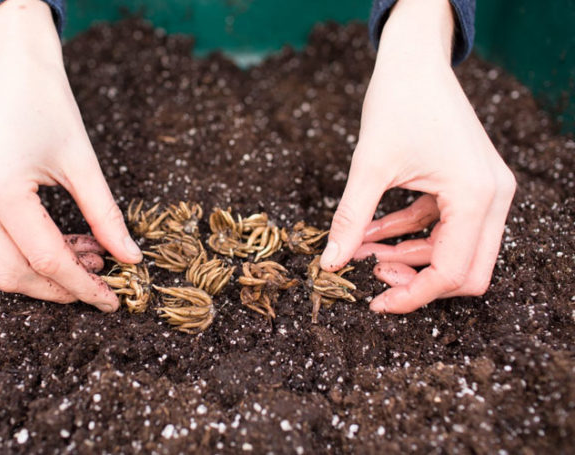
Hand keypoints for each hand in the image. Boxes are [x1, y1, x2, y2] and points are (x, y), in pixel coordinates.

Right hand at [0, 0, 141, 310]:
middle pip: (13, 274)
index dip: (82, 286)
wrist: (12, 69)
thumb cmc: (50, 105)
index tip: (113, 301)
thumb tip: (131, 260)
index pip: (45, 259)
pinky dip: (31, 253)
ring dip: (47, 272)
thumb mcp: (83, 162)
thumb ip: (106, 216)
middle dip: (60, 289)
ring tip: (92, 258)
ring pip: (0, 265)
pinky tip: (69, 245)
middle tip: (102, 285)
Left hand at [320, 0, 515, 313]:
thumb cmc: (397, 102)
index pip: (452, 272)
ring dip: (409, 256)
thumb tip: (329, 264)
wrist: (414, 60)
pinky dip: (409, 233)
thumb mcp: (368, 166)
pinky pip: (443, 226)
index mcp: (476, 196)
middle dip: (418, 280)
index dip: (412, 296)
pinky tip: (371, 233)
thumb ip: (350, 220)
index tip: (374, 303)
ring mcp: (484, 191)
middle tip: (373, 277)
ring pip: (454, 251)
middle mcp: (492, 197)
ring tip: (362, 251)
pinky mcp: (469, 184)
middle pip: (465, 271)